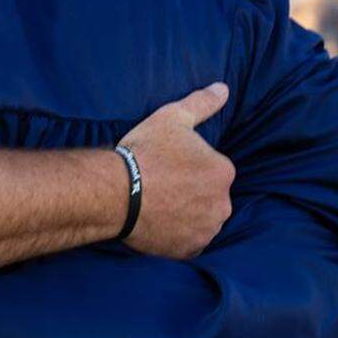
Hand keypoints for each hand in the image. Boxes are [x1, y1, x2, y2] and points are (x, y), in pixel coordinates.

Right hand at [121, 83, 234, 258]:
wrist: (115, 191)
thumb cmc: (144, 152)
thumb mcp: (172, 118)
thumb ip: (201, 103)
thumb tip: (223, 88)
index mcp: (222, 171)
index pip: (212, 169)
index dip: (189, 165)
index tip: (167, 165)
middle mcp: (223, 204)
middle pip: (210, 196)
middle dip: (192, 192)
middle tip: (161, 185)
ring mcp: (206, 230)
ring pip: (201, 219)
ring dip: (187, 213)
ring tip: (158, 204)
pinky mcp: (188, 249)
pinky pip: (188, 241)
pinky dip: (178, 234)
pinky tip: (158, 222)